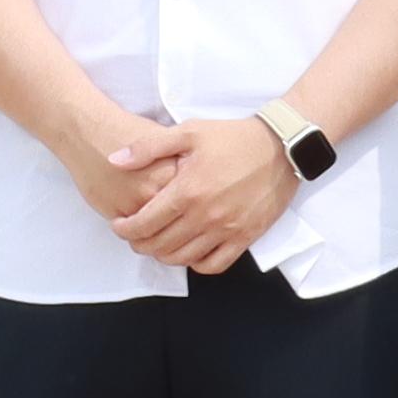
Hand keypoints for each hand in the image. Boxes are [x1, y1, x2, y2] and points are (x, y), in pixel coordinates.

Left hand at [106, 108, 296, 272]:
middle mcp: (205, 216)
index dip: (124, 229)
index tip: (120, 225)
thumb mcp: (189, 132)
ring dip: (163, 255)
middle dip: (139, 243)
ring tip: (159, 243)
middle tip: (136, 235)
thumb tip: (114, 159)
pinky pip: (215, 265)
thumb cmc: (234, 137)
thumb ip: (148, 146)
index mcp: (186, 191)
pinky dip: (196, 264)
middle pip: (158, 245)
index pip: (143, 224)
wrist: (282, 146)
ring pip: (183, 258)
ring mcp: (226, 229)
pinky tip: (190, 252)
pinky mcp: (246, 236)